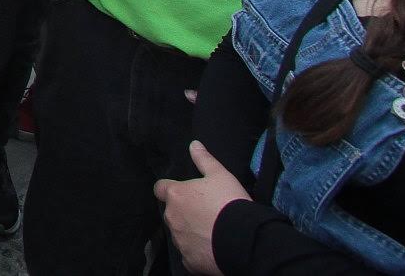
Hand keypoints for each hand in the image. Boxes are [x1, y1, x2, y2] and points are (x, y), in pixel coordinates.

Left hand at [155, 140, 247, 275]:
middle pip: (171, 212)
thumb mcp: (220, 175)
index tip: (182, 192)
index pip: (160, 189)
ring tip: (210, 231)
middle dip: (183, 212)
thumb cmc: (230, 203)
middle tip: (204, 213)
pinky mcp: (188, 260)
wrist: (244, 239)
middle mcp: (172, 217)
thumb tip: (194, 144)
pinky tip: (211, 247)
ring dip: (189, 231)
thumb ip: (204, 160)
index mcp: (176, 195)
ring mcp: (179, 240)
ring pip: (179, 233)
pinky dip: (197, 251)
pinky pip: (189, 254)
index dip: (169, 189)